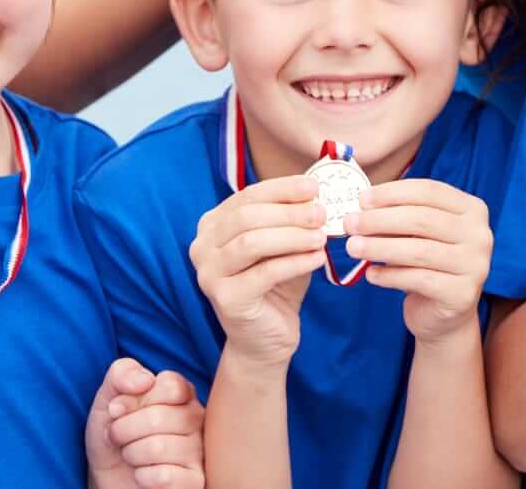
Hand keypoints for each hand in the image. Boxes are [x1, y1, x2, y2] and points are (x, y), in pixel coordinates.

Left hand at [86, 358, 204, 488]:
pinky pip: (164, 477)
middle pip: (159, 417)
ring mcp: (199, 450)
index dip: (134, 400)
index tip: (116, 410)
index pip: (170, 386)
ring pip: (158, 448)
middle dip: (124, 431)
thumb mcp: (108, 398)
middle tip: (119, 439)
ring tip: (132, 456)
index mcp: (181, 394)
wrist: (108, 476)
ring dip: (131, 455)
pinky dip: (142, 477)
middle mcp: (196, 418)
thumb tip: (145, 380)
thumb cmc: (114, 434)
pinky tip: (143, 475)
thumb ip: (123, 374)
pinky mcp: (194, 480)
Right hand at [189, 177, 325, 368]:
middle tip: (322, 213)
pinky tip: (318, 258)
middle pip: (247, 217)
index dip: (282, 189)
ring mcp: (209, 274)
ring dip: (293, 236)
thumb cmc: (277, 283)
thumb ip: (293, 218)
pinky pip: (264, 273)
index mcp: (213, 225)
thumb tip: (317, 192)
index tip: (314, 187)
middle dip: (289, 212)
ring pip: (252, 242)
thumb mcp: (285, 243)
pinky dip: (295, 262)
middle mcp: (202, 247)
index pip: (247, 196)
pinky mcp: (225, 298)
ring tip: (322, 237)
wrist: (266, 338)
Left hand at [345, 179, 492, 344]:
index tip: (362, 199)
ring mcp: (475, 265)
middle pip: (423, 219)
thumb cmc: (426, 264)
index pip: (430, 191)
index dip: (393, 193)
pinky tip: (370, 274)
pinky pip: (418, 279)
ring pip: (419, 250)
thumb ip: (398, 217)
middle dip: (380, 220)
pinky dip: (389, 275)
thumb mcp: (417, 234)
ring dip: (379, 247)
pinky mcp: (463, 294)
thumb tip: (360, 206)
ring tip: (352, 247)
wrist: (444, 315)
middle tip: (350, 224)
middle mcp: (480, 235)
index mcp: (472, 209)